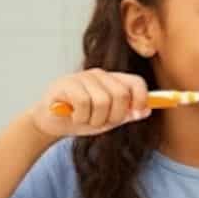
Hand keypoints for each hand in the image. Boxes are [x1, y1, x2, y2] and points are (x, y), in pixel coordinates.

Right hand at [29, 69, 151, 140]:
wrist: (51, 123)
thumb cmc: (82, 119)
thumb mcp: (108, 120)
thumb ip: (126, 114)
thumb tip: (147, 110)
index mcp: (113, 81)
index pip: (136, 82)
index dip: (142, 97)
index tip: (137, 113)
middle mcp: (100, 75)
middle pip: (121, 94)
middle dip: (114, 117)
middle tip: (101, 123)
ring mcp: (82, 77)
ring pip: (102, 101)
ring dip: (94, 120)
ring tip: (85, 119)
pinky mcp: (66, 83)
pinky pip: (83, 103)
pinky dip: (81, 117)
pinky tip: (73, 116)